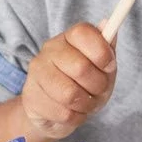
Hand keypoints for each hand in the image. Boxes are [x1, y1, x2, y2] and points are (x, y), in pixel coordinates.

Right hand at [19, 22, 116, 141]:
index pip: (83, 33)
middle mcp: (49, 50)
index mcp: (69, 37)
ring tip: (86, 103)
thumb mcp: (100, 67)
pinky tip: (72, 111)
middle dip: (98, 85)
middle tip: (99, 90)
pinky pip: (63, 113)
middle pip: (81, 68)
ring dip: (86, 104)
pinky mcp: (31, 97)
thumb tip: (108, 24)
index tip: (110, 66)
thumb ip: (107, 48)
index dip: (102, 52)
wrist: (52, 111)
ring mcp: (37, 73)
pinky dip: (76, 117)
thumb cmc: (82, 84)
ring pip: (70, 94)